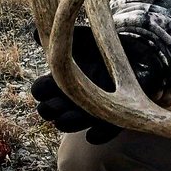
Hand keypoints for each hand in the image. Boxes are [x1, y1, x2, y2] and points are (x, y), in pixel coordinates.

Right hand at [30, 27, 167, 142]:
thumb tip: (33, 33)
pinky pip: (97, 136)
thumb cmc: (105, 47)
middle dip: (51, 107)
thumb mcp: (83, 38)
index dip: (40, 90)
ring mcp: (87, 112)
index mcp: (61, 80)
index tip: (51, 82)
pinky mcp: (108, 122)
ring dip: (69, 121)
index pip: (38, 91)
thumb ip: (61, 36)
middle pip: (47, 112)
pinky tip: (96, 128)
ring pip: (65, 125)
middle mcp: (70, 99)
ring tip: (82, 110)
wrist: (137, 56)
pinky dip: (95, 135)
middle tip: (64, 99)